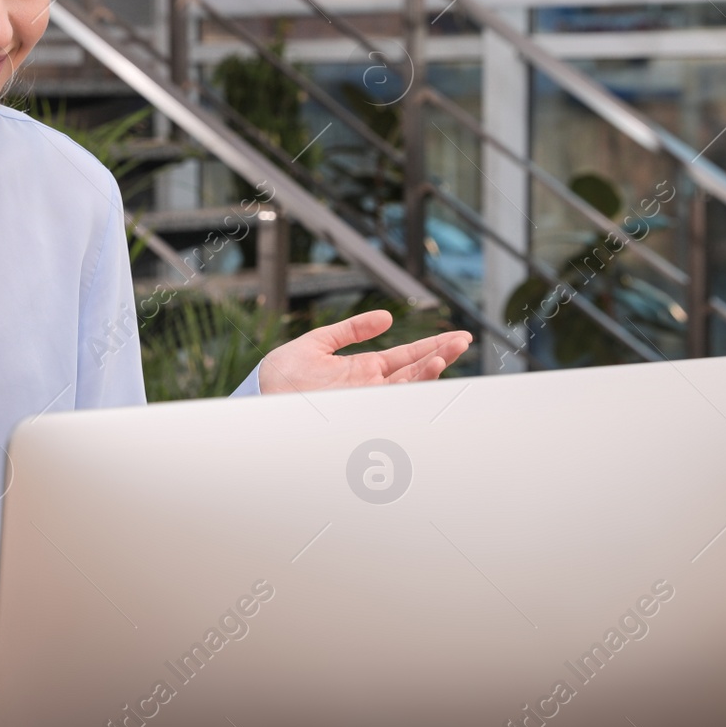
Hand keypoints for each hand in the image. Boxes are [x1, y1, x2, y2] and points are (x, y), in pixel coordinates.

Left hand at [257, 310, 472, 394]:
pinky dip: (411, 383)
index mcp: (362, 370)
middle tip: (465, 340)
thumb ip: (351, 330)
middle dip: (440, 354)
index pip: (405, 357)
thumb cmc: (282, 375)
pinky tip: (427, 368)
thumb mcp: (318, 343)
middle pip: (414, 370)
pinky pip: (392, 397)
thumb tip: (386, 318)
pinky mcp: (359, 407)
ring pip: (408, 384)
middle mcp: (369, 387)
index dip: (431, 346)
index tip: (456, 338)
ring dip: (431, 368)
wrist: (260, 395)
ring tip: (450, 351)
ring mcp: (366, 399)